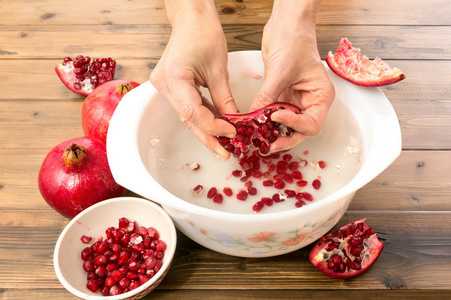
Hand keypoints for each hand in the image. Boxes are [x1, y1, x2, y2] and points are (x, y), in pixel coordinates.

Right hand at [150, 0, 237, 159]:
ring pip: (187, 116)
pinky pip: (187, 107)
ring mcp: (164, 86)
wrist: (190, 18)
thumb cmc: (204, 33)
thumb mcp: (219, 69)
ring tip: (224, 143)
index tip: (232, 133)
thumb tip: (234, 124)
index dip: (214, 127)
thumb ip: (224, 99)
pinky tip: (216, 127)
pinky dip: (202, 117)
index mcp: (174, 78)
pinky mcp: (170, 86)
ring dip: (206, 129)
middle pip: (188, 119)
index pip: (193, 113)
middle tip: (225, 152)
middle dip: (208, 137)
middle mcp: (164, 85)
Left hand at [250, 0, 334, 153]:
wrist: (287, 23)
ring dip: (272, 133)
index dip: (294, 125)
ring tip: (258, 138)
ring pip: (286, 126)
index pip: (312, 123)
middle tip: (267, 145)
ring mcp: (295, 100)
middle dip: (284, 138)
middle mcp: (310, 102)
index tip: (275, 117)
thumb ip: (267, 96)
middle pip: (300, 131)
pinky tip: (254, 125)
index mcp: (321, 96)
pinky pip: (274, 114)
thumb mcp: (280, 71)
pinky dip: (264, 122)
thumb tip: (254, 117)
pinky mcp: (281, 96)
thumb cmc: (295, 40)